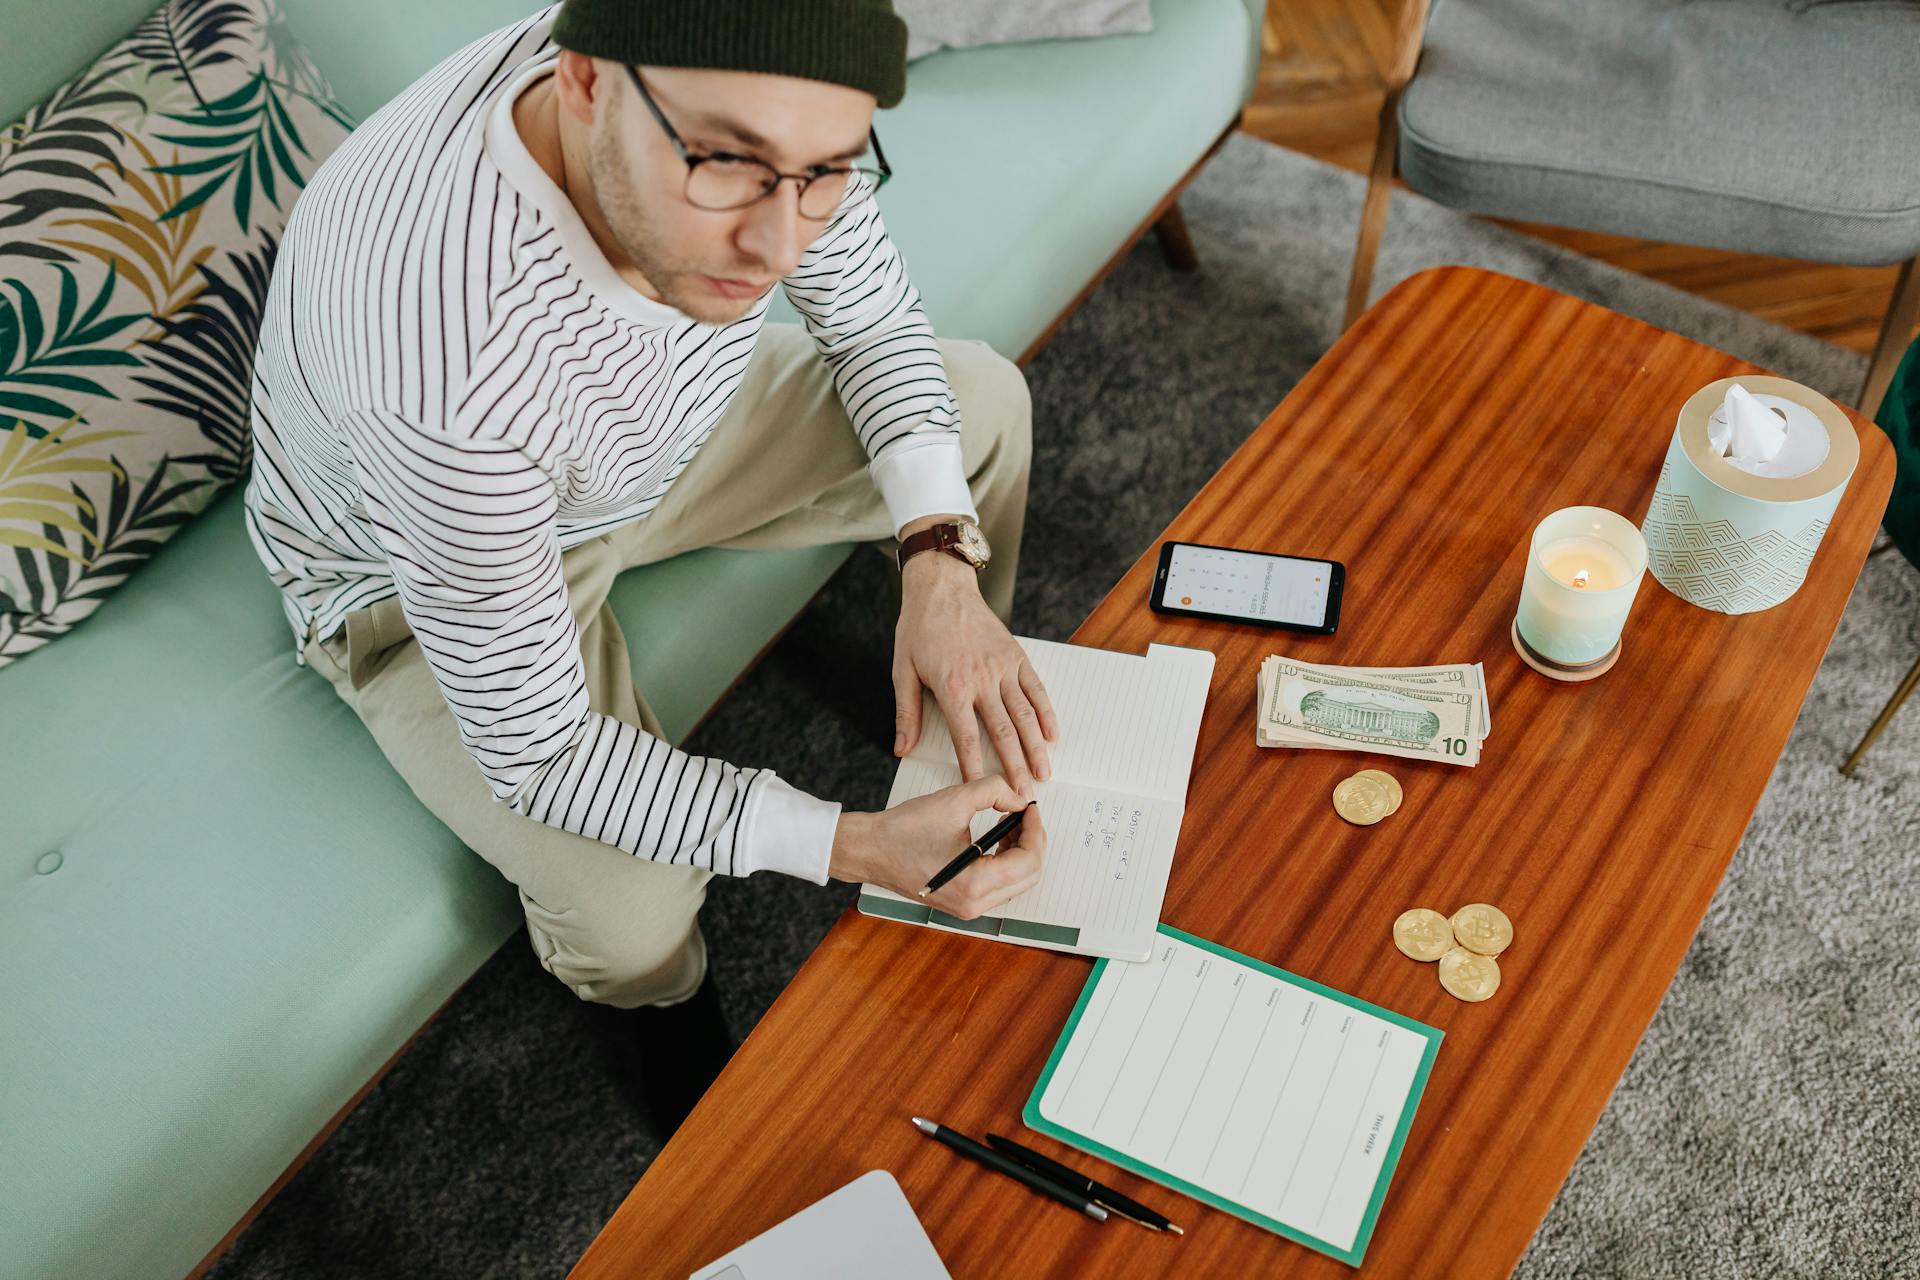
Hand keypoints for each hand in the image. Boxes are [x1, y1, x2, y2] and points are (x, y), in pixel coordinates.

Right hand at [829, 775, 1047, 919]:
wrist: (869, 850)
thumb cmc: (902, 830)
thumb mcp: (954, 800)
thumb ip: (995, 791)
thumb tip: (1019, 800)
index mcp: (974, 884)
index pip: (1028, 861)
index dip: (1035, 830)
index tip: (1030, 808)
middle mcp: (974, 904)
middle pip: (1029, 876)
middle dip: (1032, 841)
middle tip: (1025, 814)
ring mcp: (969, 908)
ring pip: (1017, 882)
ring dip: (1020, 851)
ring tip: (1008, 822)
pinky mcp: (963, 903)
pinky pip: (999, 885)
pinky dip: (1005, 861)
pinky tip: (994, 836)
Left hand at [893, 525, 1059, 797]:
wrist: (942, 589)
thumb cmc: (919, 629)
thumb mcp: (902, 671)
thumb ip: (907, 713)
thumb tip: (902, 748)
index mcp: (952, 687)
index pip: (966, 737)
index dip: (974, 766)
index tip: (980, 789)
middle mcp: (982, 681)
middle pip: (1003, 732)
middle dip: (1014, 766)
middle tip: (1025, 794)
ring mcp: (1003, 668)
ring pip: (1024, 715)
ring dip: (1035, 747)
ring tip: (1043, 773)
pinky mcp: (1016, 657)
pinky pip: (1036, 689)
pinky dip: (1046, 713)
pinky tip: (1052, 735)